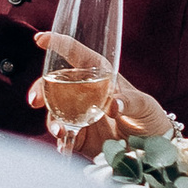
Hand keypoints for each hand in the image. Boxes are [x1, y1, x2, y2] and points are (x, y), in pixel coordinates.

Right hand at [25, 45, 172, 157]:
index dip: (58, 43)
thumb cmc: (149, 117)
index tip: (40, 39)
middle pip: (55, 83)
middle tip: (35, 100)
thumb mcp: (144, 105)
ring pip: (55, 111)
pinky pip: (64, 135)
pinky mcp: (80, 136)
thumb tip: (112, 106)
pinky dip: (61, 140)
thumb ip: (128, 102)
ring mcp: (79, 114)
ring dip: (52, 119)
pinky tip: (64, 144)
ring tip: (60, 130)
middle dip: (40, 89)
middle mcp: (85, 92)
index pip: (76, 54)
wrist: (152, 148)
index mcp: (99, 75)